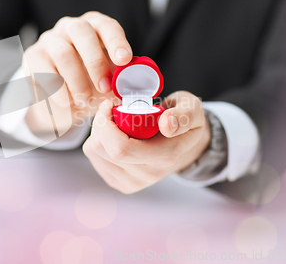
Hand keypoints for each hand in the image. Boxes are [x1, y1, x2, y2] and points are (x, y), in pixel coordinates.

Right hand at [23, 11, 132, 135]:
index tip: (124, 60)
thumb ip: (123, 80)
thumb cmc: (92, 83)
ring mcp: (49, 39)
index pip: (106, 26)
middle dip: (95, 61)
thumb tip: (140, 87)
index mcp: (95, 27)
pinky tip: (66, 102)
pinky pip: (42, 69)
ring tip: (84, 100)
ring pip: (62, 52)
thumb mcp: (109, 80)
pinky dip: (57, 89)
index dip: (116, 41)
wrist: (61, 98)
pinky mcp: (32, 56)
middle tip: (105, 87)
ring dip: (77, 80)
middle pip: (81, 31)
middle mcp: (70, 27)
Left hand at [82, 91, 210, 193]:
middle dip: (100, 124)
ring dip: (98, 131)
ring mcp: (132, 182)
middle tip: (112, 109)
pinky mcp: (119, 183)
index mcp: (165, 156)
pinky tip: (114, 134)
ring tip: (116, 122)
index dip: (106, 124)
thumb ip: (184, 115)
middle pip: (101, 149)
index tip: (111, 103)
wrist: (183, 144)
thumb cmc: (182, 120)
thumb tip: (167, 124)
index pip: (121, 149)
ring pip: (94, 152)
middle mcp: (147, 174)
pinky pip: (94, 158)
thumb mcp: (191, 109)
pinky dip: (98, 141)